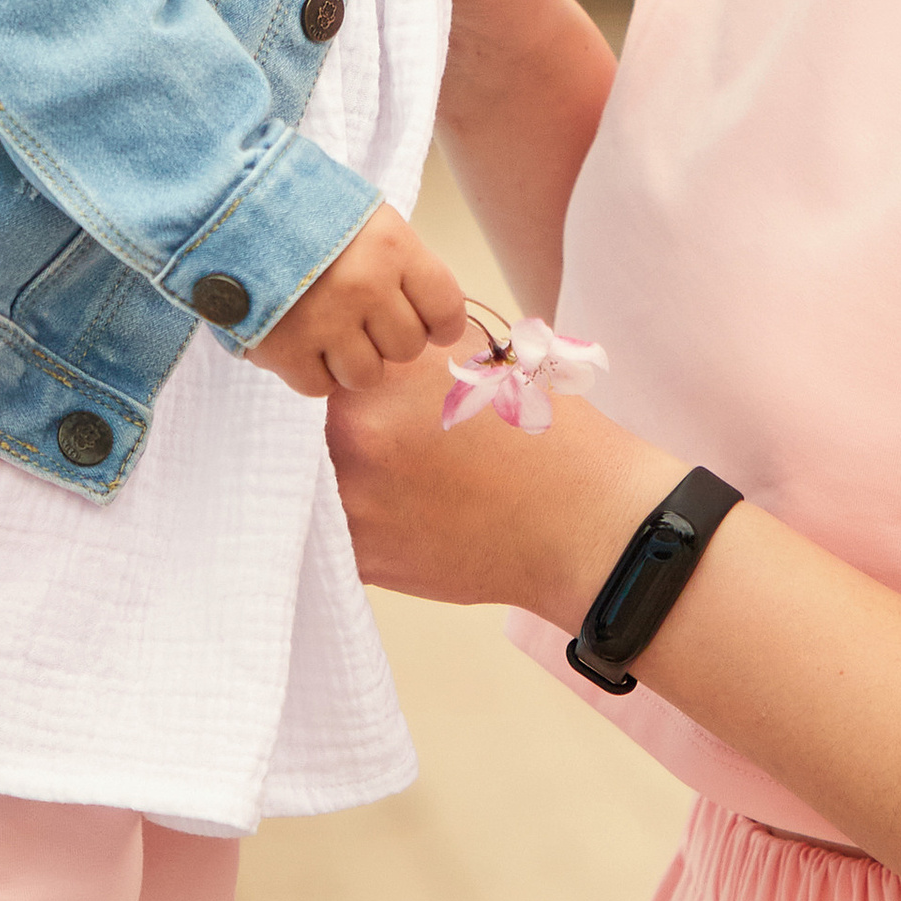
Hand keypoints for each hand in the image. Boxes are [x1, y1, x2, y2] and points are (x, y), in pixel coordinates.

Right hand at [247, 203, 464, 398]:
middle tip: (361, 316)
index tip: (430, 325)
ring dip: (350, 359)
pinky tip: (300, 340)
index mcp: (394, 247)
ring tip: (328, 329)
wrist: (226, 205)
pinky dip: (311, 370)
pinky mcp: (285, 349)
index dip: (440, 324)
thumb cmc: (303, 210)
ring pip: (366, 376)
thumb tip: (430, 317)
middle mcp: (366, 286)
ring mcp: (325, 321)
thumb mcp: (365, 218)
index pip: (446, 309)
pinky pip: (319, 386)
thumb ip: (399, 264)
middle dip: (387, 337)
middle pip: (406, 348)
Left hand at [326, 340, 679, 620]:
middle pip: (316, 423)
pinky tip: (403, 516)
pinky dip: (357, 524)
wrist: (584, 523)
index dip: (348, 376)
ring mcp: (355, 500)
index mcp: (386, 375)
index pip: (331, 361)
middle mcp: (358, 433)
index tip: (367, 389)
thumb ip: (415, 352)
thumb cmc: (546, 436)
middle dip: (346, 428)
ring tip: (402, 479)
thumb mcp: (484, 360)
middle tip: (390, 439)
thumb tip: (371, 343)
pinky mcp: (363, 557)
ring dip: (348, 476)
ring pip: (318, 479)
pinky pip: (331, 532)